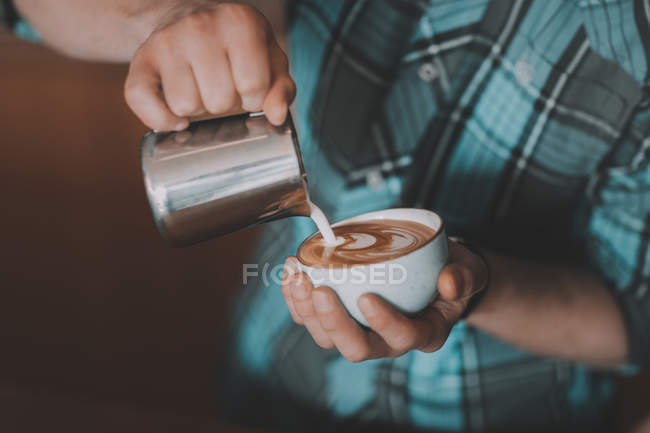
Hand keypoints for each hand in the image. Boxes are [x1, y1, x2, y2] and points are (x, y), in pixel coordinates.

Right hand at [124, 1, 295, 130]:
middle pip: (219, 101)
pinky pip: (140, 100)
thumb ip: (281, 88)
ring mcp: (167, 41)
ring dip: (197, 109)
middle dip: (226, 104)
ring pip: (185, 106)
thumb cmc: (238, 46)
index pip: (254, 86)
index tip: (248, 86)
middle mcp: (200, 26)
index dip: (255, 98)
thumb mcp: (270, 59)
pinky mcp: (141, 59)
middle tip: (223, 85)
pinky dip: (159, 118)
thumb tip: (277, 116)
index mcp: (240, 22)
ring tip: (201, 88)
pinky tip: (176, 117)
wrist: (190, 17)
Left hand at [281, 241, 488, 361]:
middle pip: (355, 347)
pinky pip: (312, 316)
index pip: (403, 337)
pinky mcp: (341, 316)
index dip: (383, 323)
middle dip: (332, 322)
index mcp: (423, 333)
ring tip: (298, 275)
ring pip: (327, 337)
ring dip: (305, 309)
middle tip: (319, 289)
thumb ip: (465, 277)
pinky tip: (291, 270)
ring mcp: (361, 330)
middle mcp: (388, 340)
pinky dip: (297, 297)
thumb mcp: (469, 272)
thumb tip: (448, 283)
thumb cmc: (451, 273)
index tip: (367, 298)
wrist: (435, 272)